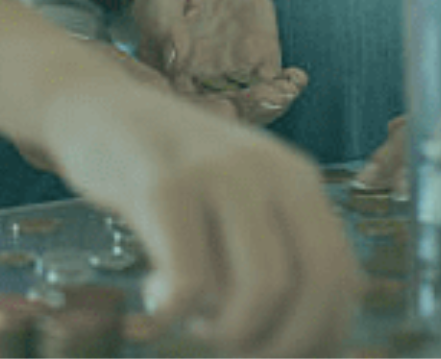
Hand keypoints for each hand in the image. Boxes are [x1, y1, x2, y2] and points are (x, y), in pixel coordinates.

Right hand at [0, 0, 360, 357]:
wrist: (98, 106)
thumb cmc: (170, 173)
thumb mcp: (236, 200)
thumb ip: (272, 249)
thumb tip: (302, 342)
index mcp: (297, 178)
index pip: (342, 276)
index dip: (319, 336)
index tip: (275, 354)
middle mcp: (268, 169)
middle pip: (313, 286)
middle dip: (277, 344)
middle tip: (231, 348)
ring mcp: (216, 173)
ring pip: (259, 291)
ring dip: (227, 334)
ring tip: (193, 320)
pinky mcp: (161, 185)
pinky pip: (189, 281)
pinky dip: (173, 314)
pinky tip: (153, 298)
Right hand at [128, 0, 306, 124]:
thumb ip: (164, 22)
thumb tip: (175, 57)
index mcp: (169, 71)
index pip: (186, 104)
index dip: (206, 111)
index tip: (226, 106)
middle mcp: (200, 78)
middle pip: (224, 109)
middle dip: (247, 110)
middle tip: (266, 99)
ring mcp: (231, 69)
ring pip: (252, 99)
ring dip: (271, 102)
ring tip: (285, 90)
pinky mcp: (258, 54)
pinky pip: (273, 78)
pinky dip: (288, 84)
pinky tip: (297, 78)